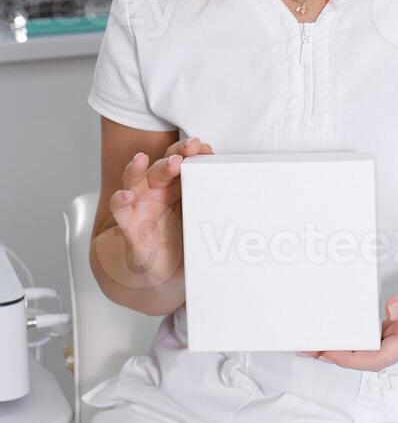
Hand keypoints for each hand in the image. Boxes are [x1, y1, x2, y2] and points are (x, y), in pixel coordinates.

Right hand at [106, 136, 213, 286]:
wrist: (162, 273)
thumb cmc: (185, 242)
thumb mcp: (205, 226)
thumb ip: (219, 216)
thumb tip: (252, 214)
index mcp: (178, 186)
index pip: (185, 162)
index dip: (194, 153)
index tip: (205, 149)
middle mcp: (158, 189)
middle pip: (163, 165)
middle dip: (175, 155)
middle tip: (187, 151)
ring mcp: (141, 203)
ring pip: (136, 178)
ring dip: (140, 167)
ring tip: (143, 159)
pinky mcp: (128, 223)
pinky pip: (120, 209)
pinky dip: (120, 200)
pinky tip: (125, 196)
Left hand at [295, 267, 397, 370]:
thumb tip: (390, 309)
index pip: (376, 358)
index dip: (348, 358)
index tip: (325, 351)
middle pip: (367, 357)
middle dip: (336, 353)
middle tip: (306, 344)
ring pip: (370, 347)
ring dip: (344, 344)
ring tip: (315, 336)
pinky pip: (378, 335)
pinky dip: (358, 333)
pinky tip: (344, 324)